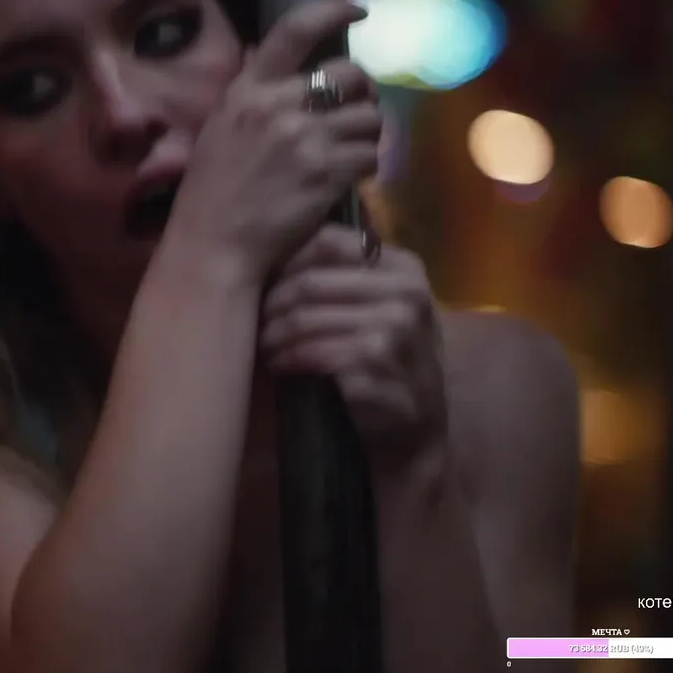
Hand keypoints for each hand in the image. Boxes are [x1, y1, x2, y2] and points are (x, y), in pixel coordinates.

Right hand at [166, 0, 380, 283]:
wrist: (212, 248)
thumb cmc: (210, 196)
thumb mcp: (218, 131)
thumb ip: (248, 96)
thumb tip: (265, 56)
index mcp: (247, 91)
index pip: (295, 29)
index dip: (334, 10)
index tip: (357, 10)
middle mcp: (276, 106)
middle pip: (348, 75)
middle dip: (362, 93)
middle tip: (356, 114)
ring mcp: (303, 138)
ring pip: (368, 117)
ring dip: (368, 135)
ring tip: (352, 153)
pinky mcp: (326, 172)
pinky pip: (369, 155)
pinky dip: (366, 168)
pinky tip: (347, 180)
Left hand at [258, 225, 447, 468]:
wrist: (416, 430)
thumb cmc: (392, 363)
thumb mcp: (387, 311)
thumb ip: (351, 277)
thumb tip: (277, 249)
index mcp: (405, 268)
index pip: (330, 241)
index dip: (289, 262)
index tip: (270, 285)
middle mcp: (405, 292)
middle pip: (310, 282)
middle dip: (273, 304)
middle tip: (257, 322)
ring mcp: (393, 328)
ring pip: (304, 318)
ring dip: (274, 335)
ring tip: (265, 346)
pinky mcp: (374, 364)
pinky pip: (311, 352)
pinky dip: (287, 359)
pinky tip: (279, 366)